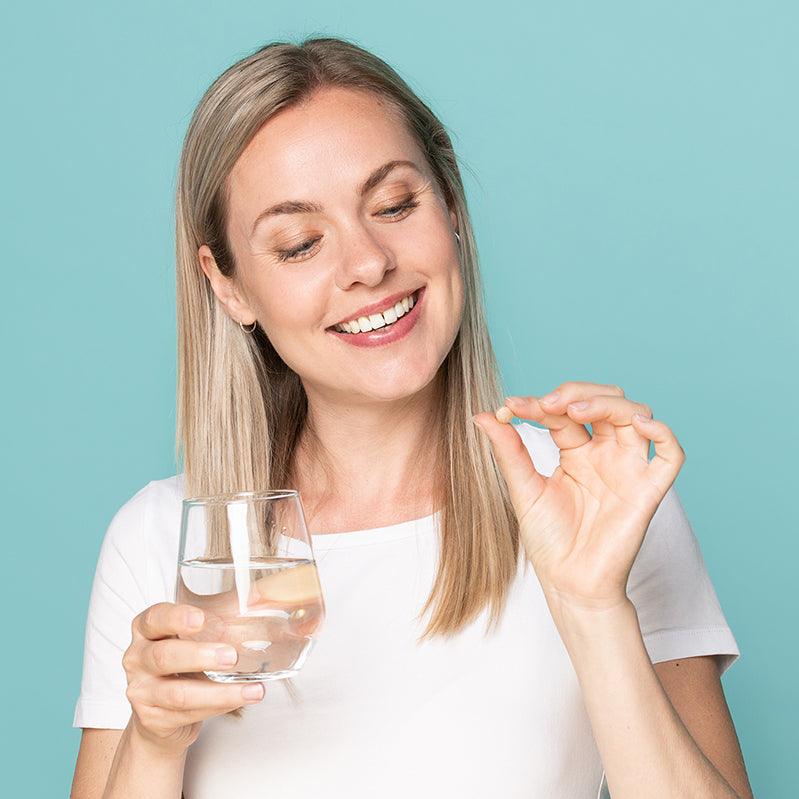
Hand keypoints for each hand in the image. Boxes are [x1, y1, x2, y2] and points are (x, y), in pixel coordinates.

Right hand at [122, 602, 266, 757]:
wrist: (160, 711)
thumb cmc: (182, 662)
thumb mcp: (193, 635)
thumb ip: (220, 614)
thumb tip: (259, 596)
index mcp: (146, 630)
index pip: (155, 618)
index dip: (176, 617)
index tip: (200, 618)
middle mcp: (137, 659)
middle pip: (164, 656)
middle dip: (199, 657)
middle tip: (231, 656)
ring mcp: (142, 692)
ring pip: (179, 693)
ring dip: (220, 692)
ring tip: (252, 688)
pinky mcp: (153, 719)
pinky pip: (188, 714)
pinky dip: (220, 707)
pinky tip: (242, 698)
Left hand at [472, 381, 684, 613]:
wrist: (567, 582)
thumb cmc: (548, 540)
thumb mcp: (523, 489)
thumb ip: (508, 451)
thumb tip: (482, 415)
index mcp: (576, 451)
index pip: (564, 412)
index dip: (538, 403)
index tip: (510, 407)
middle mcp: (605, 454)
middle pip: (605, 402)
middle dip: (576, 394)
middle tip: (545, 405)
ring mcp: (628, 469)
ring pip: (635, 415)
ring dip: (607, 403)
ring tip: (573, 411)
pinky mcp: (648, 490)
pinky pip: (670, 454)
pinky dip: (662, 432)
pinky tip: (637, 424)